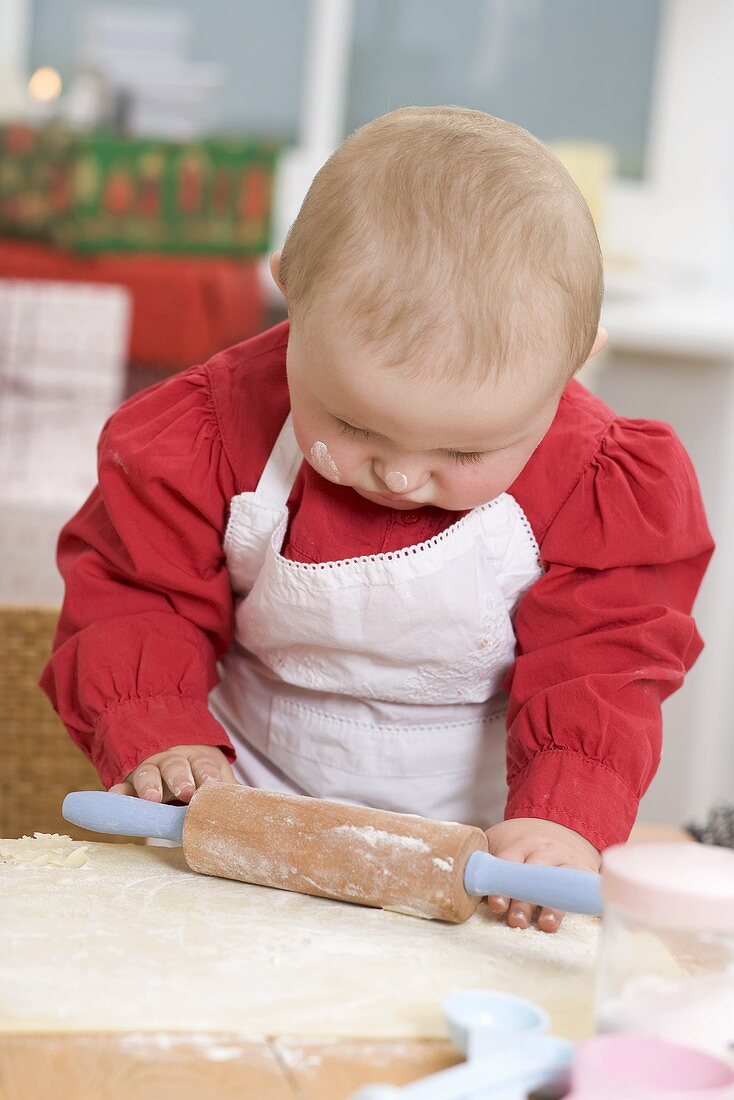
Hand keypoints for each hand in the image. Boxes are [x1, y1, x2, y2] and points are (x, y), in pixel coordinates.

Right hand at [109, 744, 236, 803]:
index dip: (208, 775)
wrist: (171, 746)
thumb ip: (229, 789)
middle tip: (186, 792)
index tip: (212, 784)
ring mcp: (150, 770)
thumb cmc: (199, 769)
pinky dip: (118, 793)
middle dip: (180, 778)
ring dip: (149, 785)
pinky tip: (115, 798)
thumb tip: (255, 807)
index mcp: (197, 760)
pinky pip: (122, 786)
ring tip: (152, 799)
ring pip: (147, 773)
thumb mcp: (215, 773)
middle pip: (176, 767)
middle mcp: (172, 762)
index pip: (204, 765)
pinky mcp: (130, 782)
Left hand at [484, 818, 600, 933]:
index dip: (502, 886)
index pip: (509, 864)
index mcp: (519, 843)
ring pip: (561, 883)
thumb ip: (485, 863)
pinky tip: (600, 916)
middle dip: (525, 900)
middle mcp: (545, 850)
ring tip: (548, 924)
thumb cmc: (519, 844)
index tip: (497, 904)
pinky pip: (590, 887)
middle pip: (535, 876)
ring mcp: (567, 860)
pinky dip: (596, 902)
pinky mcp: (585, 872)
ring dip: (555, 905)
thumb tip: (461, 884)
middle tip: (517, 921)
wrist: (557, 824)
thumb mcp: (499, 843)